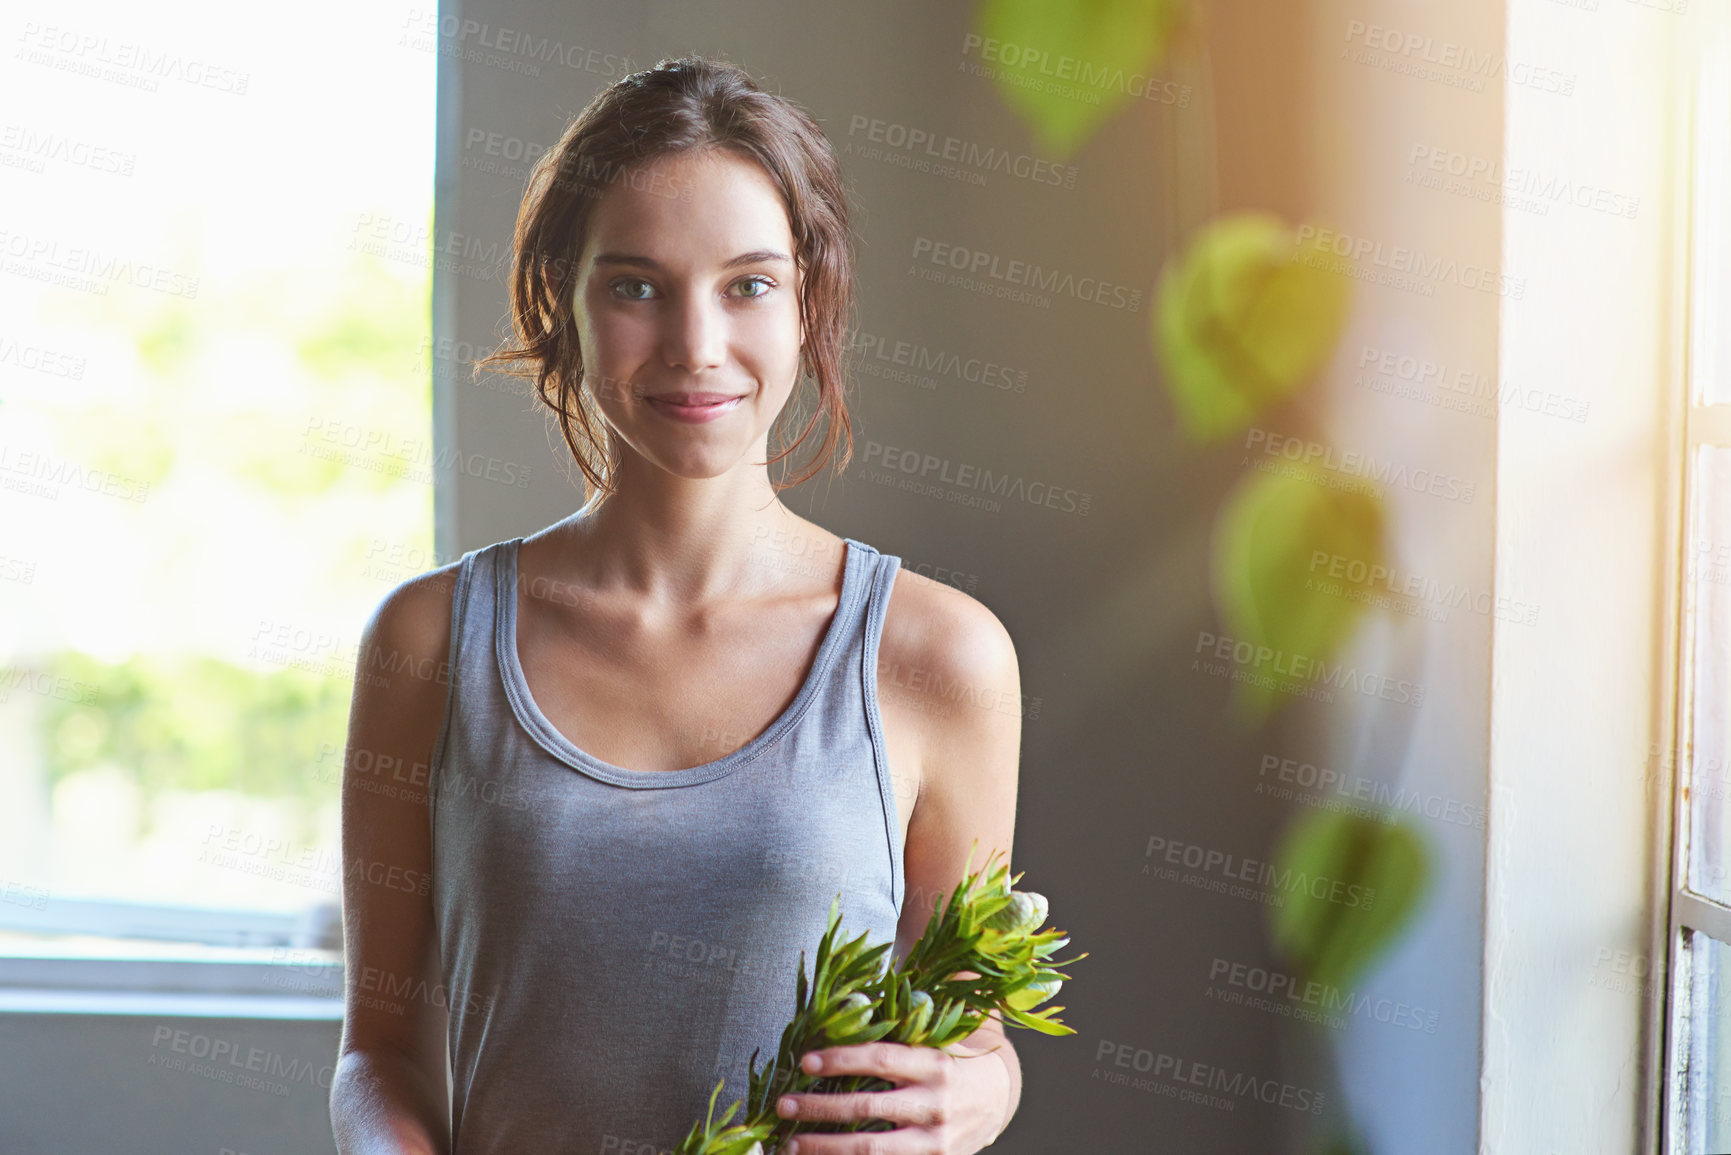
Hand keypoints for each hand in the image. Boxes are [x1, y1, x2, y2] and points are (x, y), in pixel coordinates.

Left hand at [773, 1040, 1010, 1153]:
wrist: (997, 1100)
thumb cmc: (952, 1060)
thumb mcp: (935, 1038)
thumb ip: (897, 1029)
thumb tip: (843, 1010)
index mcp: (934, 1064)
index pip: (881, 1059)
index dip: (841, 1059)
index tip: (805, 1061)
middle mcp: (934, 1104)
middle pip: (867, 1109)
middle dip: (819, 1108)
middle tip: (782, 1105)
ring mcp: (934, 1142)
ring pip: (871, 1150)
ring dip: (824, 1148)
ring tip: (789, 1144)